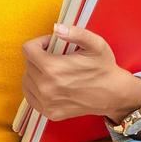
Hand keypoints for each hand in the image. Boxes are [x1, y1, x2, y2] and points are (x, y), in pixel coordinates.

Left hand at [21, 23, 140, 122]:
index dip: (39, 43)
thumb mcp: (95, 44)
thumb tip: (56, 28)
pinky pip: (31, 96)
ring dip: (36, 73)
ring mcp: (46, 103)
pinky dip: (36, 88)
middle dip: (39, 57)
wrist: (113, 94)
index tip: (51, 45)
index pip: (28, 49)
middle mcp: (45, 88)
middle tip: (57, 58)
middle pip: (28, 64)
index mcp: (53, 69)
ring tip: (54, 71)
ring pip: (27, 80)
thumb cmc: (103, 68)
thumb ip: (75, 33)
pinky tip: (51, 84)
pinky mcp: (49, 113)